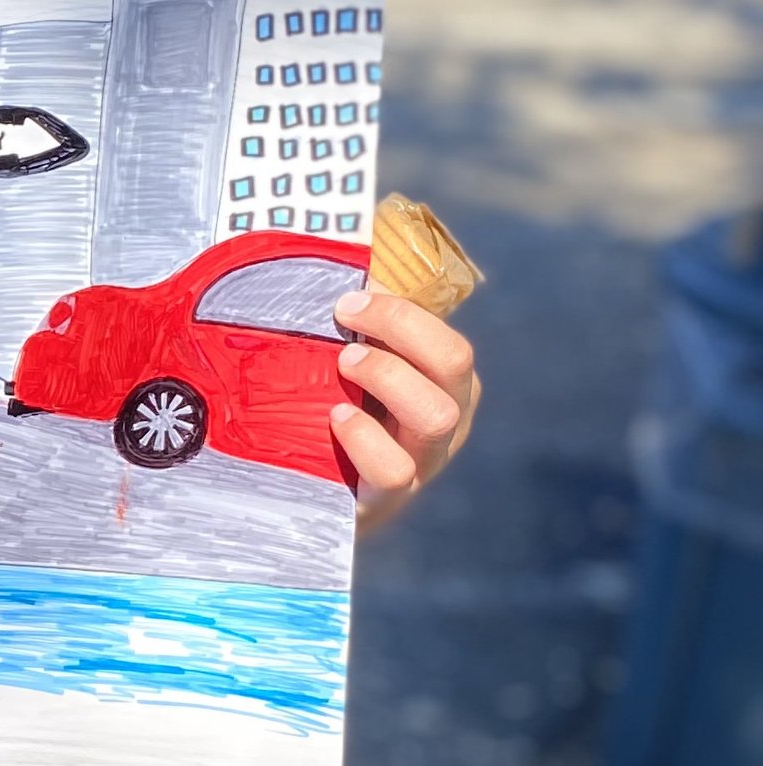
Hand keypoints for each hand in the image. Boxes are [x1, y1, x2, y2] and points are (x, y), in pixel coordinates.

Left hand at [332, 287, 478, 533]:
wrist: (309, 493)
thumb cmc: (327, 407)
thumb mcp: (347, 364)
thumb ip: (352, 324)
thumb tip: (335, 267)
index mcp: (443, 378)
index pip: (446, 335)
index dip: (399, 312)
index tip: (345, 302)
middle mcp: (446, 416)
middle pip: (455, 362)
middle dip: (399, 330)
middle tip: (344, 334)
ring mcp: (423, 460)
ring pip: (437, 416)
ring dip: (388, 377)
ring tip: (342, 370)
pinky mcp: (387, 498)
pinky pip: (394, 469)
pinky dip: (365, 438)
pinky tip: (335, 420)